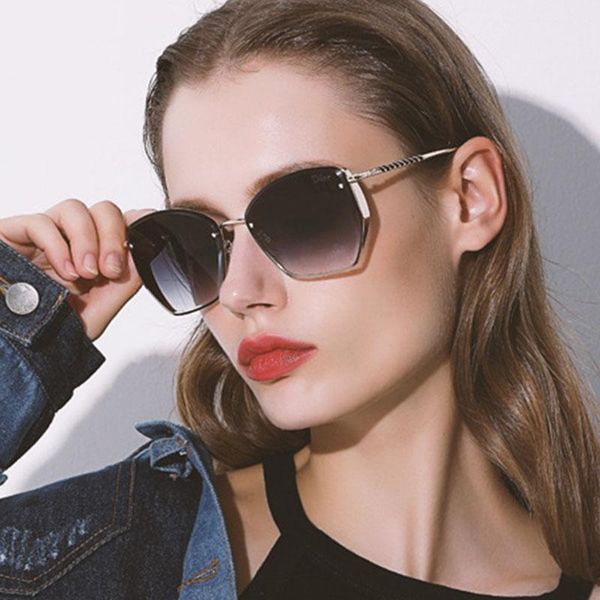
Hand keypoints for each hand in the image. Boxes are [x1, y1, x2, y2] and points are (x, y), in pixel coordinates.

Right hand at [0, 199, 155, 341]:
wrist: (22, 347)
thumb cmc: (57, 328)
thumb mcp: (102, 308)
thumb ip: (127, 279)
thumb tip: (146, 250)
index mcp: (97, 253)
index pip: (121, 222)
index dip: (137, 222)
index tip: (146, 238)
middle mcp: (72, 239)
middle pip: (103, 210)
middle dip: (113, 237)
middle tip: (109, 270)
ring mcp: (45, 235)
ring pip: (74, 208)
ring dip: (87, 240)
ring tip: (85, 274)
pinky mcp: (15, 234)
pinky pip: (41, 222)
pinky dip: (58, 245)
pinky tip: (64, 272)